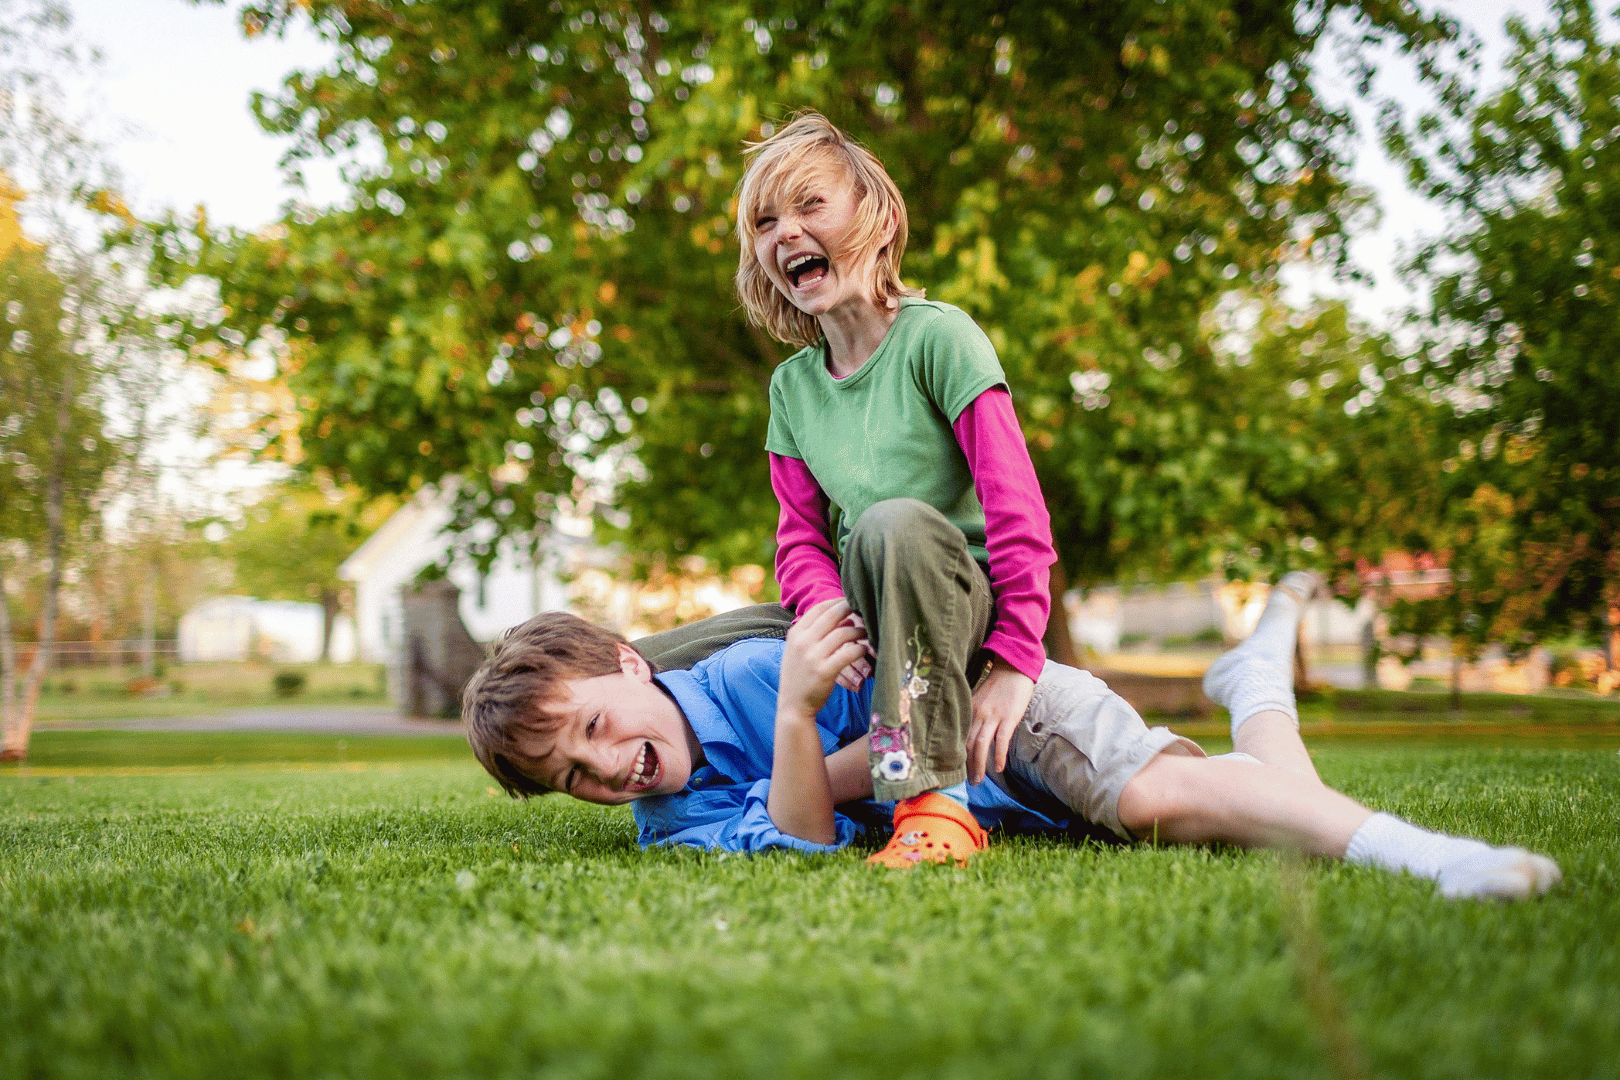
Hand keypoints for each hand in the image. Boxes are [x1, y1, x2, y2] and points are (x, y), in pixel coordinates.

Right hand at [780, 598, 871, 722]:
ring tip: (866, 632)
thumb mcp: (796, 650)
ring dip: (859, 630)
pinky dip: (860, 648)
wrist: (793, 705)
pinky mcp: (825, 672)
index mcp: (795, 634)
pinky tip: (865, 649)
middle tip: (864, 610)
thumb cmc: (799, 676)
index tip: (851, 601)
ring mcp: (813, 657)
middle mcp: (803, 642)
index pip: (819, 608)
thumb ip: (811, 632)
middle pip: (832, 615)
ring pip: (843, 633)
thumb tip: (839, 613)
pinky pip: (849, 653)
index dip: (837, 602)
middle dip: (851, 609)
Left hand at [966, 663, 1034, 784]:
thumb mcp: (980, 699)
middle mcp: (978, 714)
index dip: (959, 755)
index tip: (958, 770)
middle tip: (969, 782)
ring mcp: (993, 716)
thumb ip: (974, 715)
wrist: (1014, 669)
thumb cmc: (998, 686)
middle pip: (969, 744)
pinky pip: (1001, 739)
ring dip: (979, 765)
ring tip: (978, 780)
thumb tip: (971, 736)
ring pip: (982, 744)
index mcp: (969, 710)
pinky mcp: (1009, 717)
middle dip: (967, 765)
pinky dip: (999, 755)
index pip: (961, 737)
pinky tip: (999, 768)